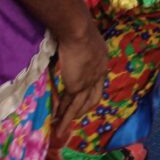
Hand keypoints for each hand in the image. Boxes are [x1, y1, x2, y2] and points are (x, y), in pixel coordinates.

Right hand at [54, 20, 107, 139]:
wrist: (77, 30)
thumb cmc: (77, 29)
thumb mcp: (84, 40)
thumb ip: (79, 49)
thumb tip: (68, 49)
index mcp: (102, 60)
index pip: (98, 81)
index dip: (90, 90)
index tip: (82, 97)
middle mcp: (99, 73)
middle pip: (94, 97)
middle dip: (83, 109)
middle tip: (73, 116)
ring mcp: (89, 81)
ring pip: (80, 105)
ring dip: (70, 118)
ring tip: (61, 130)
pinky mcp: (77, 86)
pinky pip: (69, 104)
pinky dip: (63, 114)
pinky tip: (57, 122)